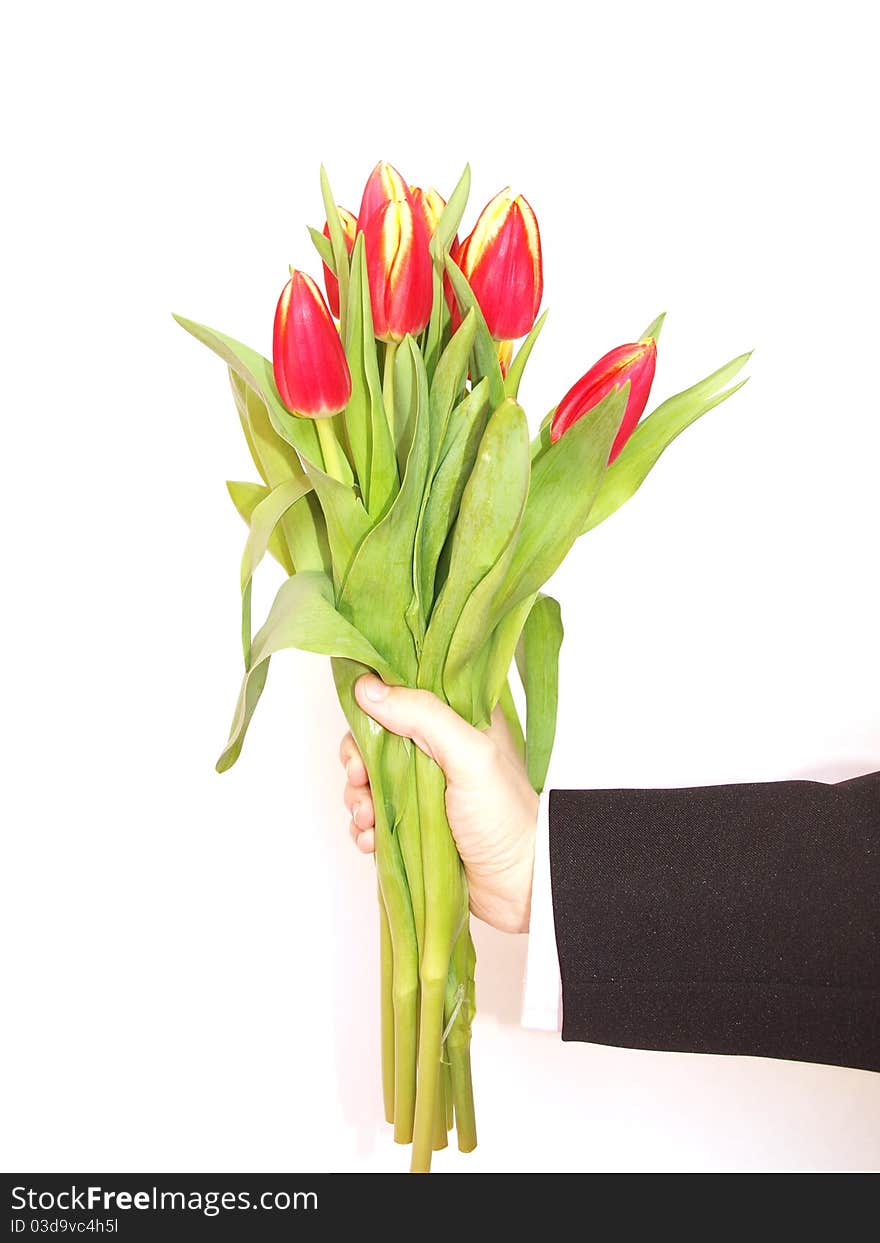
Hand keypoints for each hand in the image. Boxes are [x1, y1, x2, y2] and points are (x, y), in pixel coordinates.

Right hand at [339, 675, 538, 933]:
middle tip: (360, 779)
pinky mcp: (415, 823)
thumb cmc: (506, 817)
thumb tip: (367, 688)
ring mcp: (426, 788)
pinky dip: (364, 826)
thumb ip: (423, 717)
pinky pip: (374, 816)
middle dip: (359, 760)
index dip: (376, 706)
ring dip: (358, 797)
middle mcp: (441, 749)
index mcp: (461, 719)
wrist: (519, 886)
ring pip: (371, 779)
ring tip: (368, 819)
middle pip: (378, 738)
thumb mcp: (470, 755)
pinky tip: (371, 839)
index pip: (406, 694)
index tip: (361, 724)